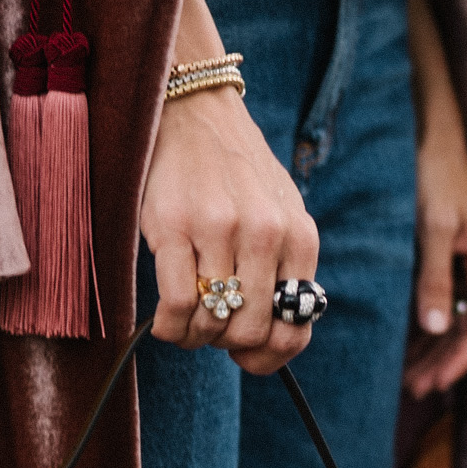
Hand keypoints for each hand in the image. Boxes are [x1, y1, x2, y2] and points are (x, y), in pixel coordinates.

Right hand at [140, 0, 318, 376]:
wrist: (196, 111)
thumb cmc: (237, 175)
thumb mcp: (280, 214)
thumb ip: (284, 269)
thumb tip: (269, 340)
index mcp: (300, 236)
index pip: (296, 327)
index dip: (268, 356)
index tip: (245, 354)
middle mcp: (267, 233)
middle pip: (251, 333)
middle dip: (226, 345)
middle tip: (210, 327)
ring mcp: (221, 230)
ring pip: (213, 325)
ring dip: (194, 337)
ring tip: (186, 320)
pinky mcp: (174, 227)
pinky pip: (177, 307)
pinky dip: (169, 327)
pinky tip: (165, 318)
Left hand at [401, 0, 466, 397]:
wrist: (434, 138)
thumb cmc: (437, 179)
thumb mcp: (434, 229)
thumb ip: (434, 279)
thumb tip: (436, 327)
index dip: (459, 359)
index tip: (433, 384)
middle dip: (443, 361)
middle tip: (413, 390)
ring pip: (456, 321)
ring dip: (434, 349)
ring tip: (408, 378)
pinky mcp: (451, 260)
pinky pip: (444, 304)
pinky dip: (427, 327)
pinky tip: (406, 345)